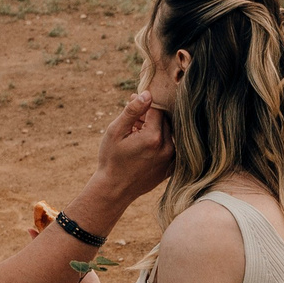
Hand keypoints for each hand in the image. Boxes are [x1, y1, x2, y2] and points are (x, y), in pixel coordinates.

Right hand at [93, 92, 172, 207]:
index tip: (132, 110)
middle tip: (132, 124)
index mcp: (153, 137)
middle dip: (149, 118)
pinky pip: (170, 146)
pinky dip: (159, 142)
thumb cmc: (111, 159)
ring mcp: (171, 159)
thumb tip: (147, 93)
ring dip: (154, 130)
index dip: (143, 107)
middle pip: (164, 120)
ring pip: (168, 133)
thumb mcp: (115, 131)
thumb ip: (132, 111)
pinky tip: (144, 148)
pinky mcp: (171, 167)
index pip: (156, 110)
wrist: (114, 189)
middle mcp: (167, 148)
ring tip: (136, 136)